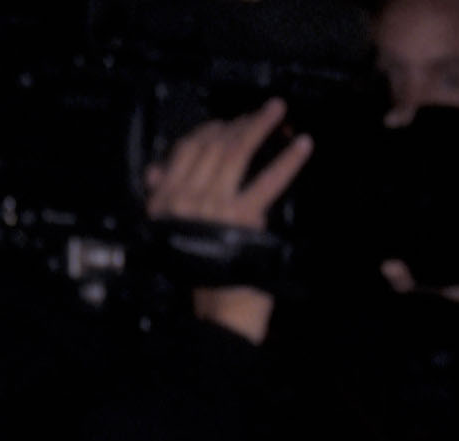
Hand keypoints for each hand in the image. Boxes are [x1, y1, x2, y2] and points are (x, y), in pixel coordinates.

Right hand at [144, 98, 313, 344]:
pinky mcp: (243, 216)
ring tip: (279, 111)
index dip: (209, 130)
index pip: (185, 149)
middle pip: (214, 145)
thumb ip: (160, 198)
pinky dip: (288, 161)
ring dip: (261, 126)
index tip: (226, 121)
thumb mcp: (168, 233)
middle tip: (262, 111)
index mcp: (167, 197)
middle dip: (240, 123)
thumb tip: (154, 171)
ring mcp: (215, 204)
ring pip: (237, 152)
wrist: (216, 311)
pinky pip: (268, 181)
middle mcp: (188, 195)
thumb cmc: (196, 276)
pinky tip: (303, 145)